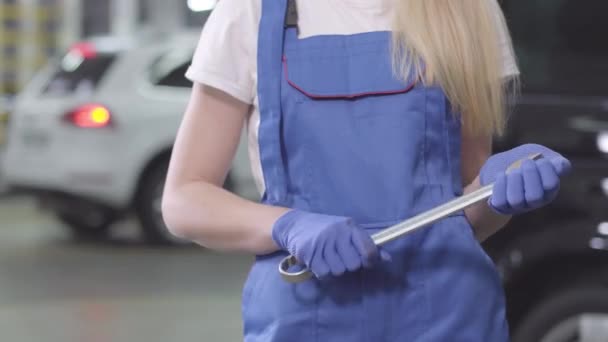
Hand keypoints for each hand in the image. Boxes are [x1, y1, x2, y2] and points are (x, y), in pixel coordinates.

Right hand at [271, 210, 390, 278]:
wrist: (295, 224)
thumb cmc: (327, 229)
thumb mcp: (348, 232)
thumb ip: (368, 245)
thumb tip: (388, 259)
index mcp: (350, 227)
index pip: (369, 249)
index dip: (370, 260)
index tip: (366, 262)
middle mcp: (337, 233)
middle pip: (353, 264)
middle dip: (348, 265)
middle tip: (340, 257)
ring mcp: (322, 242)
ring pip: (338, 270)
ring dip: (334, 268)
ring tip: (328, 258)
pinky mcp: (309, 252)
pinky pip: (323, 273)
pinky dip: (322, 271)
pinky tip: (319, 261)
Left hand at [480, 144, 571, 214]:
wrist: (501, 165)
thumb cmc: (525, 159)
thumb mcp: (540, 154)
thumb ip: (553, 160)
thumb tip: (562, 166)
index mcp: (549, 189)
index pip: (551, 184)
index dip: (545, 169)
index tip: (540, 159)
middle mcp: (536, 201)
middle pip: (535, 196)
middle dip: (529, 175)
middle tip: (526, 162)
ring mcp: (518, 206)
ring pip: (516, 200)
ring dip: (513, 181)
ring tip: (512, 171)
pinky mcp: (502, 206)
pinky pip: (499, 201)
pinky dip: (500, 186)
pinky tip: (501, 175)